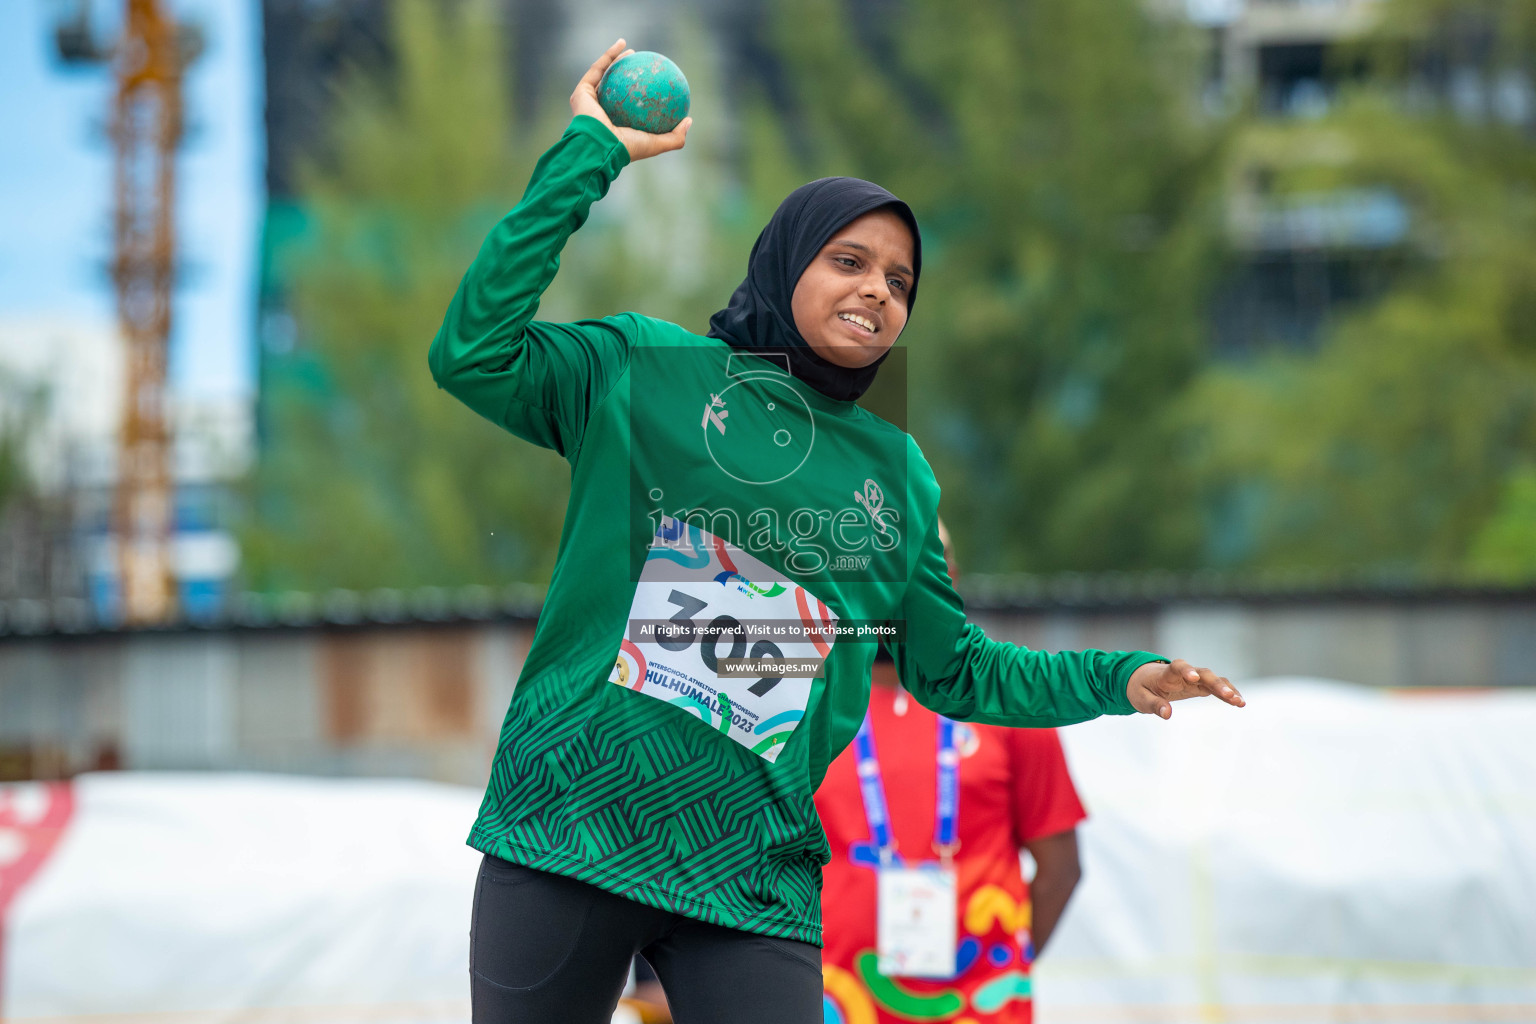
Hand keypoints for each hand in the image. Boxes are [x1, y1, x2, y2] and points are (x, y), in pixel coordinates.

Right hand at [570, 39, 691, 162]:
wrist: (600, 146)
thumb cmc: (628, 147)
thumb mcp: (657, 144)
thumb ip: (675, 137)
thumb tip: (689, 120)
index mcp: (615, 126)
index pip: (629, 107)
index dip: (641, 94)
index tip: (654, 83)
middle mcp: (601, 114)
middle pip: (615, 88)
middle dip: (626, 74)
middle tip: (641, 64)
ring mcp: (590, 102)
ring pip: (605, 75)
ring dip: (617, 60)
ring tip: (631, 50)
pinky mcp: (581, 92)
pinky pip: (598, 69)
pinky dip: (609, 55)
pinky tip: (622, 44)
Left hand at [1127, 659, 1244, 719]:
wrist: (1145, 679)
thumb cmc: (1141, 688)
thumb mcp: (1141, 699)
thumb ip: (1154, 705)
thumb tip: (1167, 714)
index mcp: (1167, 674)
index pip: (1177, 667)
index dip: (1186, 670)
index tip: (1194, 677)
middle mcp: (1184, 673)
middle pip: (1203, 673)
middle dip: (1216, 683)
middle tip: (1228, 695)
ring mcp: (1194, 678)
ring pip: (1214, 680)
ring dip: (1227, 689)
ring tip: (1240, 702)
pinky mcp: (1200, 685)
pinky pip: (1216, 687)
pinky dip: (1227, 693)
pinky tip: (1240, 702)